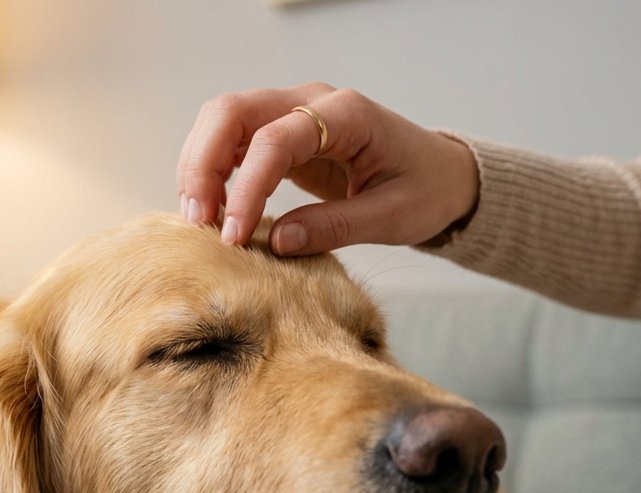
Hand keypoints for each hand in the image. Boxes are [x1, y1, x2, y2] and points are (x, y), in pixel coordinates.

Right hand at [177, 83, 479, 255]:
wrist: (441, 174)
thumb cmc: (425, 190)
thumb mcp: (393, 217)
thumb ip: (336, 226)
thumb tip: (275, 242)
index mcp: (347, 113)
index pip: (276, 139)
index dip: (248, 187)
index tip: (235, 235)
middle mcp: (312, 102)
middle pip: (232, 111)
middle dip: (203, 165)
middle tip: (200, 221)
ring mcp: (293, 111)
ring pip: (222, 120)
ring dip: (200, 166)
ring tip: (200, 219)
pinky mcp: (281, 132)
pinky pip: (232, 139)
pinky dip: (211, 169)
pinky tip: (211, 206)